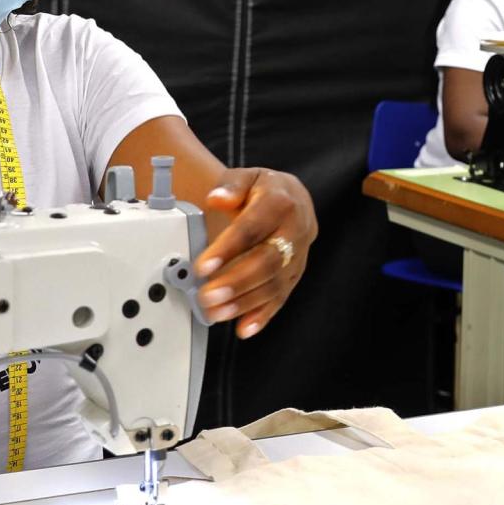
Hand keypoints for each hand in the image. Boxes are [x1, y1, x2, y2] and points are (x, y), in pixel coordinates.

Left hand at [194, 168, 317, 339]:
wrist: (290, 196)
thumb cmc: (263, 189)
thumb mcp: (245, 177)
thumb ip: (231, 186)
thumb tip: (218, 198)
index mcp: (282, 201)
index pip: (253, 228)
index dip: (228, 249)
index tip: (203, 267)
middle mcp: (296, 229)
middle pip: (268, 260)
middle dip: (237, 282)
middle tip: (208, 296)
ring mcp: (300, 254)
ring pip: (276, 283)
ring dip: (246, 302)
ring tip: (217, 313)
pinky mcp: (297, 273)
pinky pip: (282, 296)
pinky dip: (263, 315)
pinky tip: (244, 328)